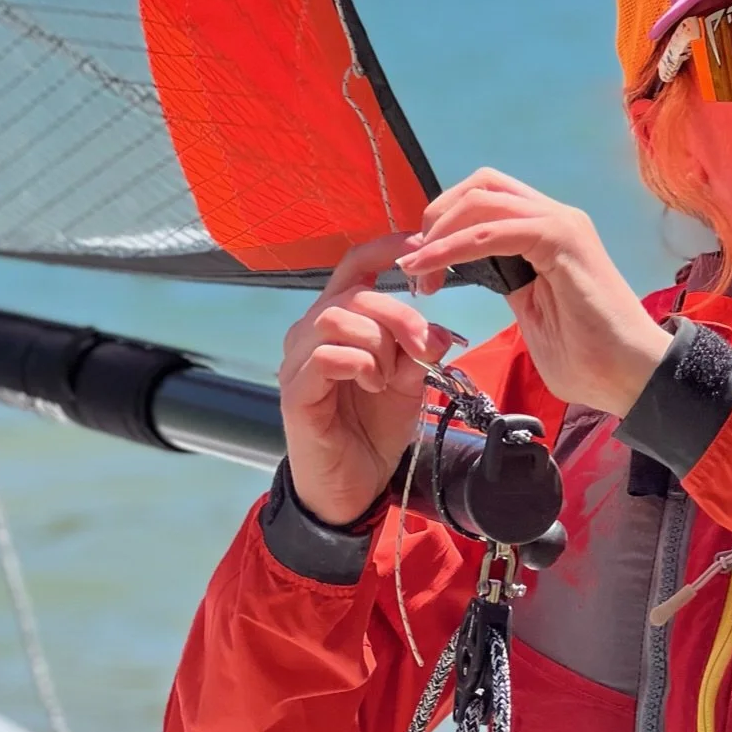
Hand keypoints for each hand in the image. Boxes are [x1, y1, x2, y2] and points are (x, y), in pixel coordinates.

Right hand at [279, 234, 459, 525]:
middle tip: (426, 348)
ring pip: (338, 319)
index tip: (422, 246)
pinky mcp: (295, 391)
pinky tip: (374, 386)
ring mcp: (298, 360)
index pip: (354, 266)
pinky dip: (360, 365)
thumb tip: (437, 330)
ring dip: (378, 343)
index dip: (386, 248)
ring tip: (391, 376)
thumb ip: (418, 350)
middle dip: (401, 316)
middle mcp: (310, 331)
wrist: (352, 486)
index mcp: (338, 320)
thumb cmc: (373, 428)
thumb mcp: (408, 382)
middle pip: (355, 294)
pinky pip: (326, 356)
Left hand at [396, 169, 671, 414]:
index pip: (486, 201)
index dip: (446, 224)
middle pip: (480, 186)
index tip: (419, 266)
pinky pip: (494, 230)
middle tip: (414, 262)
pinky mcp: (562, 239)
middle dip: (437, 217)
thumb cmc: (589, 358)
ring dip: (440, 231)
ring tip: (417, 268)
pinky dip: (456, 245)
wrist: (632, 377)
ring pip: (483, 198)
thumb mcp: (532, 314)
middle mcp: (553, 217)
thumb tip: (476, 273)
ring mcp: (561, 223)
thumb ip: (507, 285)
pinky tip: (433, 268)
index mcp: (545, 233)